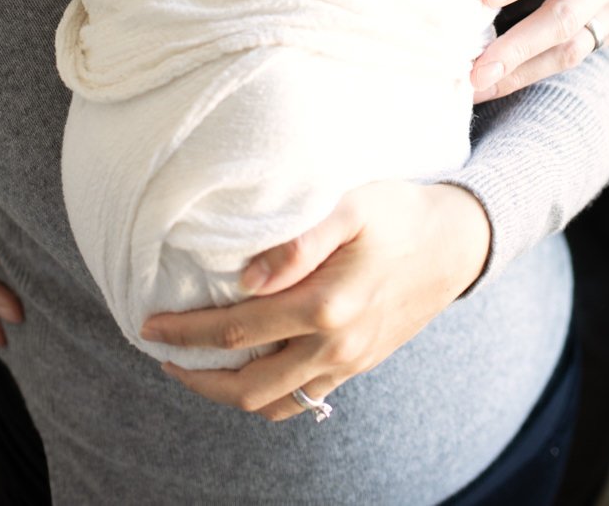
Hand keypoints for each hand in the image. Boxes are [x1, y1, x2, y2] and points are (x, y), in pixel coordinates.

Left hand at [143, 180, 489, 420]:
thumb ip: (298, 243)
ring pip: (273, 402)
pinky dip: (267, 395)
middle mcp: (335, 346)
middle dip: (196, 375)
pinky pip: (303, 401)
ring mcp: (349, 363)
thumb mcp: (351, 207)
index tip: (150, 323)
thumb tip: (246, 279)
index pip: (237, 330)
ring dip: (228, 392)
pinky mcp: (359, 366)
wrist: (458, 241)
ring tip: (197, 366)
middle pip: (246, 386)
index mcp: (326, 306)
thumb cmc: (401, 212)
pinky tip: (250, 369)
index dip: (188, 332)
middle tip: (163, 351)